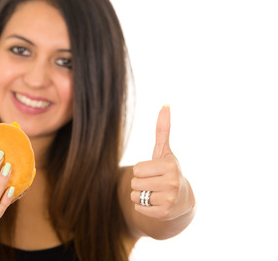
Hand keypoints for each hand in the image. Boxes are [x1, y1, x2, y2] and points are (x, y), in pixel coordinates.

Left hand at [130, 105, 192, 220]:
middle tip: (155, 183)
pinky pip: (138, 208)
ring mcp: (169, 200)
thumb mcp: (165, 151)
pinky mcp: (164, 213)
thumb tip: (165, 104)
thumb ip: (163, 130)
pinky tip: (157, 204)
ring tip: (156, 193)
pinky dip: (144, 207)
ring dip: (141, 195)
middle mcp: (172, 183)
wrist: (183, 200)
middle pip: (134, 182)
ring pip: (135, 195)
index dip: (142, 170)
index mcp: (170, 166)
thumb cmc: (168, 171)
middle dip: (141, 183)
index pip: (137, 168)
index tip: (155, 171)